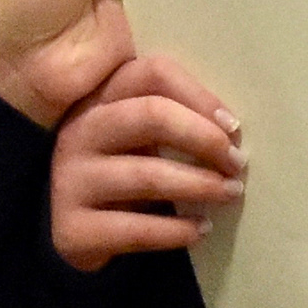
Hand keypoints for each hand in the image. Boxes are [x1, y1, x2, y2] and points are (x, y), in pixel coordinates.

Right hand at [49, 49, 245, 268]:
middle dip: (205, 139)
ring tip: (230, 194)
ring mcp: (70, 179)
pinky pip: (137, 229)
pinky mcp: (73, 229)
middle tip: (237, 164)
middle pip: (152, 115)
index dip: (201, 97)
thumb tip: (230, 132)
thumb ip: (173, 118)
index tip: (233, 128)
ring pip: (148, 175)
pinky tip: (201, 230)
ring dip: (201, 186)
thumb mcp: (141, 137)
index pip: (154, 73)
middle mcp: (80, 130)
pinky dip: (177, 231)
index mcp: (102, 97)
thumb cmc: (124, 174)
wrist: (75, 234)